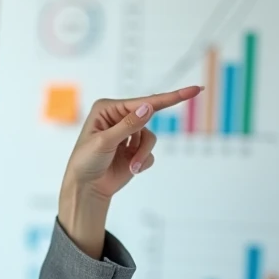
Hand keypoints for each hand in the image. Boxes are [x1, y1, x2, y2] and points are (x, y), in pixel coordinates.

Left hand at [63, 85, 202, 200]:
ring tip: (131, 166)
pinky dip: (142, 162)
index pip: (143, 102)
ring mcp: (128, 134)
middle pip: (150, 118)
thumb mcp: (105, 142)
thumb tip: (148, 107)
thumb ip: (128, 125)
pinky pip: (150, 153)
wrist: (86, 188)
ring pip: (151, 138)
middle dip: (148, 133)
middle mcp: (119, 118)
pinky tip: (130, 168)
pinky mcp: (135, 150)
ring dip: (142, 154)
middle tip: (192, 101)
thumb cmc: (86, 162)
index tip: (193, 90)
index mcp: (108, 109)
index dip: (170, 97)